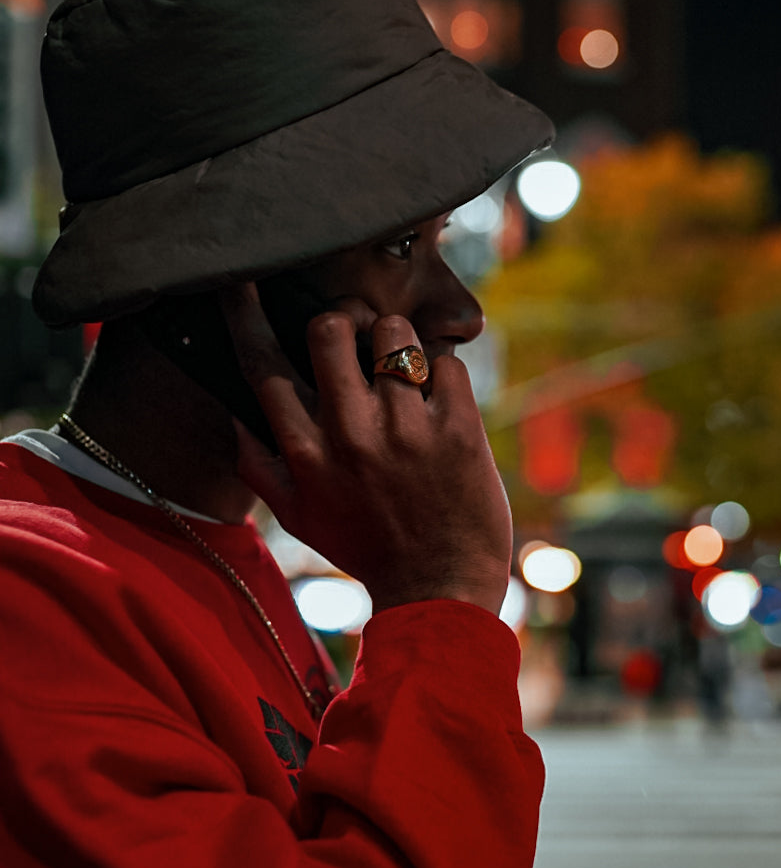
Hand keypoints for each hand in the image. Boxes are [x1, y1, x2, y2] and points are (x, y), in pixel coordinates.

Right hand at [221, 283, 512, 615]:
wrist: (439, 588)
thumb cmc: (366, 550)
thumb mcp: (299, 518)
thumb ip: (259, 467)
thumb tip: (233, 415)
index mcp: (306, 455)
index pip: (264, 366)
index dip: (247, 314)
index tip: (241, 279)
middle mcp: (351, 436)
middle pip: (329, 328)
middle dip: (341, 319)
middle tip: (356, 333)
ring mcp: (407, 430)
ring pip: (394, 331)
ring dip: (398, 340)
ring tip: (404, 369)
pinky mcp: (459, 428)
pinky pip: (445, 361)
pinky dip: (443, 374)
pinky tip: (441, 402)